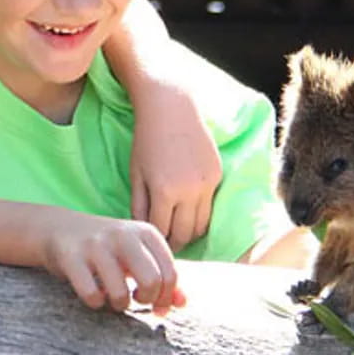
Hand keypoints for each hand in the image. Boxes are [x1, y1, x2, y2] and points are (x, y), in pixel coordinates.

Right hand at [41, 212, 185, 313]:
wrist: (60, 228)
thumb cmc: (108, 246)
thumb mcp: (138, 254)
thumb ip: (163, 276)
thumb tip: (182, 303)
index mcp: (145, 232)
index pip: (170, 274)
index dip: (166, 297)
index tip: (154, 303)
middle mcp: (123, 234)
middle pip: (151, 283)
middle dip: (146, 301)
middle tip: (136, 299)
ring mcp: (96, 245)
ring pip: (121, 295)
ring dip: (118, 305)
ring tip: (113, 296)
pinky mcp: (72, 257)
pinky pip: (92, 296)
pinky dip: (95, 302)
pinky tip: (93, 291)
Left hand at [129, 88, 221, 252]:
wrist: (171, 108)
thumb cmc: (146, 139)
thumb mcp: (136, 173)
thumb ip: (139, 205)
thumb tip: (145, 229)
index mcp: (164, 191)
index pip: (162, 232)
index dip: (157, 242)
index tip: (152, 247)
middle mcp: (189, 191)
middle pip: (185, 234)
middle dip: (175, 244)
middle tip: (167, 246)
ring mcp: (207, 184)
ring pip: (202, 224)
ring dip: (190, 231)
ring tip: (178, 231)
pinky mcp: (217, 175)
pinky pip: (210, 205)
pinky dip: (199, 212)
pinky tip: (188, 209)